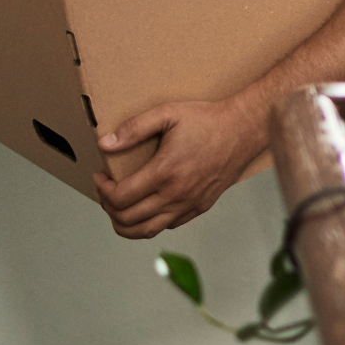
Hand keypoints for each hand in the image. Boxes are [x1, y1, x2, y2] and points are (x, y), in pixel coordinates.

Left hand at [93, 98, 265, 238]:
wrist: (244, 130)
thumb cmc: (208, 120)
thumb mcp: (168, 114)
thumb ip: (134, 128)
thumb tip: (105, 144)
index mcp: (164, 172)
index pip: (120, 198)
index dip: (102, 191)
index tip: (100, 177)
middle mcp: (175, 194)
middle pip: (127, 219)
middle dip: (108, 207)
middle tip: (106, 191)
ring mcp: (189, 204)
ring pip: (147, 230)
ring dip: (125, 224)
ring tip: (118, 209)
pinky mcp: (199, 207)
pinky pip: (168, 225)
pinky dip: (149, 223)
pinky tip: (146, 207)